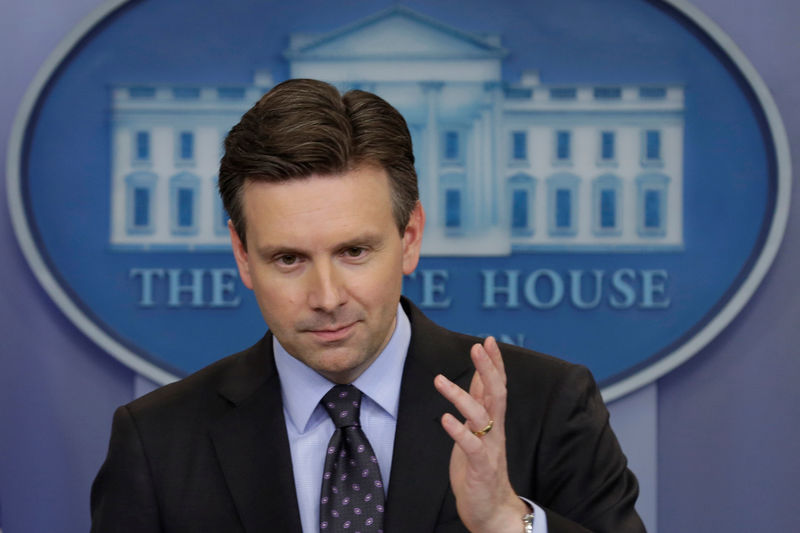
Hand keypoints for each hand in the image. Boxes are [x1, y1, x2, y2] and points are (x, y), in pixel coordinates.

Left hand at [434, 337, 528, 532]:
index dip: (495, 363)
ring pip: (481, 415)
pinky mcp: (481, 467)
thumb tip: (480, 376)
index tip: (489, 340)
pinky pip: (472, 446)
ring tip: (439, 380)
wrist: (493, 510)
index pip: (498, 386)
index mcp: (494, 421)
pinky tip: (445, 419)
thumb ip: (481, 404)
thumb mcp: (481, 430)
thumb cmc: (483, 468)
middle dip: (488, 369)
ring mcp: (490, 448)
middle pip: (496, 393)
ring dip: (461, 396)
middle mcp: (495, 431)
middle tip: (478, 346)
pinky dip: (459, 431)